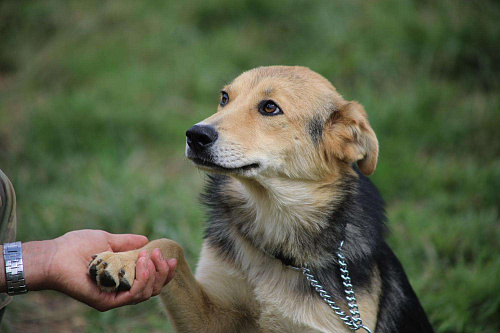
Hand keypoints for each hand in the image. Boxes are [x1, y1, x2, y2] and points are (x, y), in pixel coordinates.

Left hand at [24, 230, 175, 310]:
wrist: (56, 255)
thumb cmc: (77, 246)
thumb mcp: (108, 239)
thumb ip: (127, 243)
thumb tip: (145, 240)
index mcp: (124, 277)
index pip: (151, 281)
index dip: (165, 272)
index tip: (170, 258)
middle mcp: (121, 290)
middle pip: (154, 289)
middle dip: (162, 272)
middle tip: (157, 254)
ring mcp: (115, 297)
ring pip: (147, 294)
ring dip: (152, 273)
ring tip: (145, 257)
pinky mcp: (107, 302)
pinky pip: (133, 296)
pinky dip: (142, 280)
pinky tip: (140, 263)